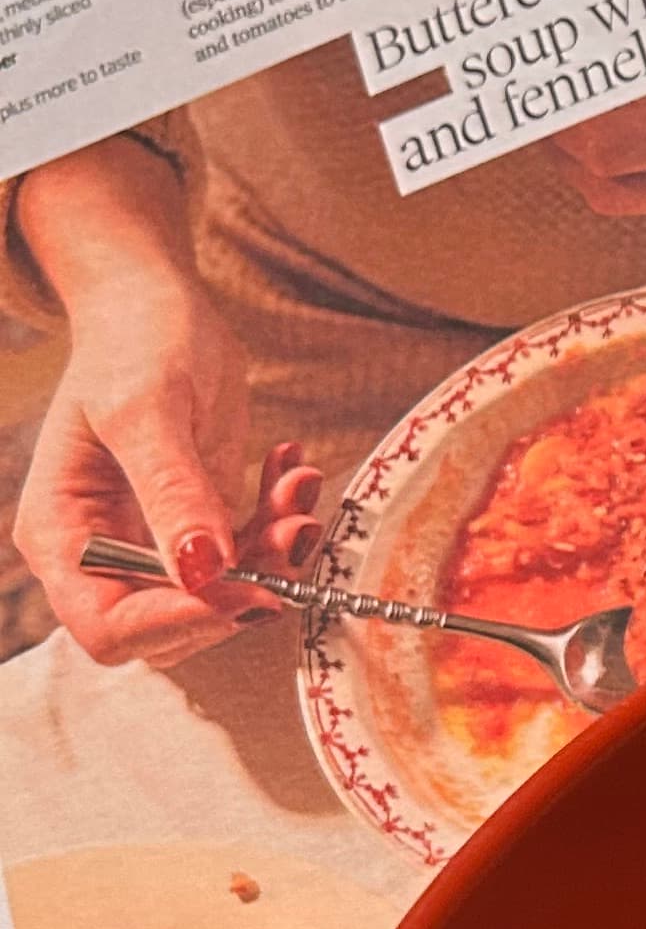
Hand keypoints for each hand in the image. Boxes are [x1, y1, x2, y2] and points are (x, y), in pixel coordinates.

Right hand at [8, 142, 319, 667]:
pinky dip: (281, 524)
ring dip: (275, 553)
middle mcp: (102, 552)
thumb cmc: (133, 340)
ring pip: (224, 595)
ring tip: (299, 485)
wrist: (154, 302)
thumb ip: (173, 492)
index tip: (246, 590)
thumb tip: (204, 574)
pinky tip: (292, 470)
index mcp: (62, 534)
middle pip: (174, 626)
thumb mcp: (149, 409)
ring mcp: (153, 543)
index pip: (108, 626)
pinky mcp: (199, 526)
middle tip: (295, 527)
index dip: (176, 623)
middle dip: (242, 585)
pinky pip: (249, 556)